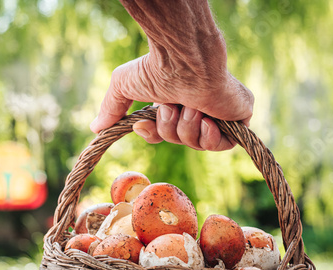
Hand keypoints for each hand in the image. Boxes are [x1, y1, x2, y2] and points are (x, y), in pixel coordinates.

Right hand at [90, 0, 253, 150]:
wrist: (186, 60)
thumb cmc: (155, 67)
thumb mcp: (124, 87)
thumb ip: (111, 108)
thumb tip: (94, 128)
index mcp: (175, 102)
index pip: (164, 134)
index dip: (153, 135)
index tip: (143, 125)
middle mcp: (195, 108)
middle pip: (179, 141)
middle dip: (170, 128)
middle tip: (173, 106)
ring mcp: (218, 113)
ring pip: (198, 144)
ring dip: (188, 128)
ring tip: (191, 106)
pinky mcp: (238, 118)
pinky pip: (223, 146)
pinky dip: (210, 136)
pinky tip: (207, 119)